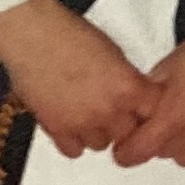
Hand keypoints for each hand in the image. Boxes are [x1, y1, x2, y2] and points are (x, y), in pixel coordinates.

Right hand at [0, 0, 154, 158]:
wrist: (32, 33)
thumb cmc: (69, 33)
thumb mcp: (113, 52)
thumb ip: (127, 79)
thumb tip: (134, 94)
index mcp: (128, 87)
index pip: (152, 114)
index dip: (144, 110)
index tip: (138, 108)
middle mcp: (109, 109)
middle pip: (127, 134)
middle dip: (121, 123)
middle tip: (109, 108)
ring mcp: (83, 122)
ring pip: (101, 144)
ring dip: (96, 132)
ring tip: (85, 111)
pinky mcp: (57, 129)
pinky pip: (74, 150)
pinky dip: (73, 140)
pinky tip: (69, 122)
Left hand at [112, 19, 184, 170]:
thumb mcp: (166, 68)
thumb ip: (147, 97)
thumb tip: (134, 113)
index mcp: (173, 115)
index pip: (138, 152)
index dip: (125, 152)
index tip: (123, 150)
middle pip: (162, 154)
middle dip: (155, 141)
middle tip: (161, 121)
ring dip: (181, 146)